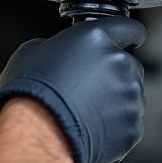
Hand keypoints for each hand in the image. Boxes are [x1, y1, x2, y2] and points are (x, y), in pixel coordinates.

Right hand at [0, 17, 146, 162]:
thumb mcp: (33, 51)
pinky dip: (116, 125)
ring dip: (116, 100)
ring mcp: (130, 96)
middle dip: (115, 74)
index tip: (130, 41)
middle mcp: (119, 63)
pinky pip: (128, 121)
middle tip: (89, 87)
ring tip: (86, 112)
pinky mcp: (132, 125)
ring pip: (131, 94)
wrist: (36, 134)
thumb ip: (58, 45)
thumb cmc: (29, 92)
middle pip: (130, 65)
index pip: (130, 28)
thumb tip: (59, 53)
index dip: (129, 35)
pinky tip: (91, 128)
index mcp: (97, 38)